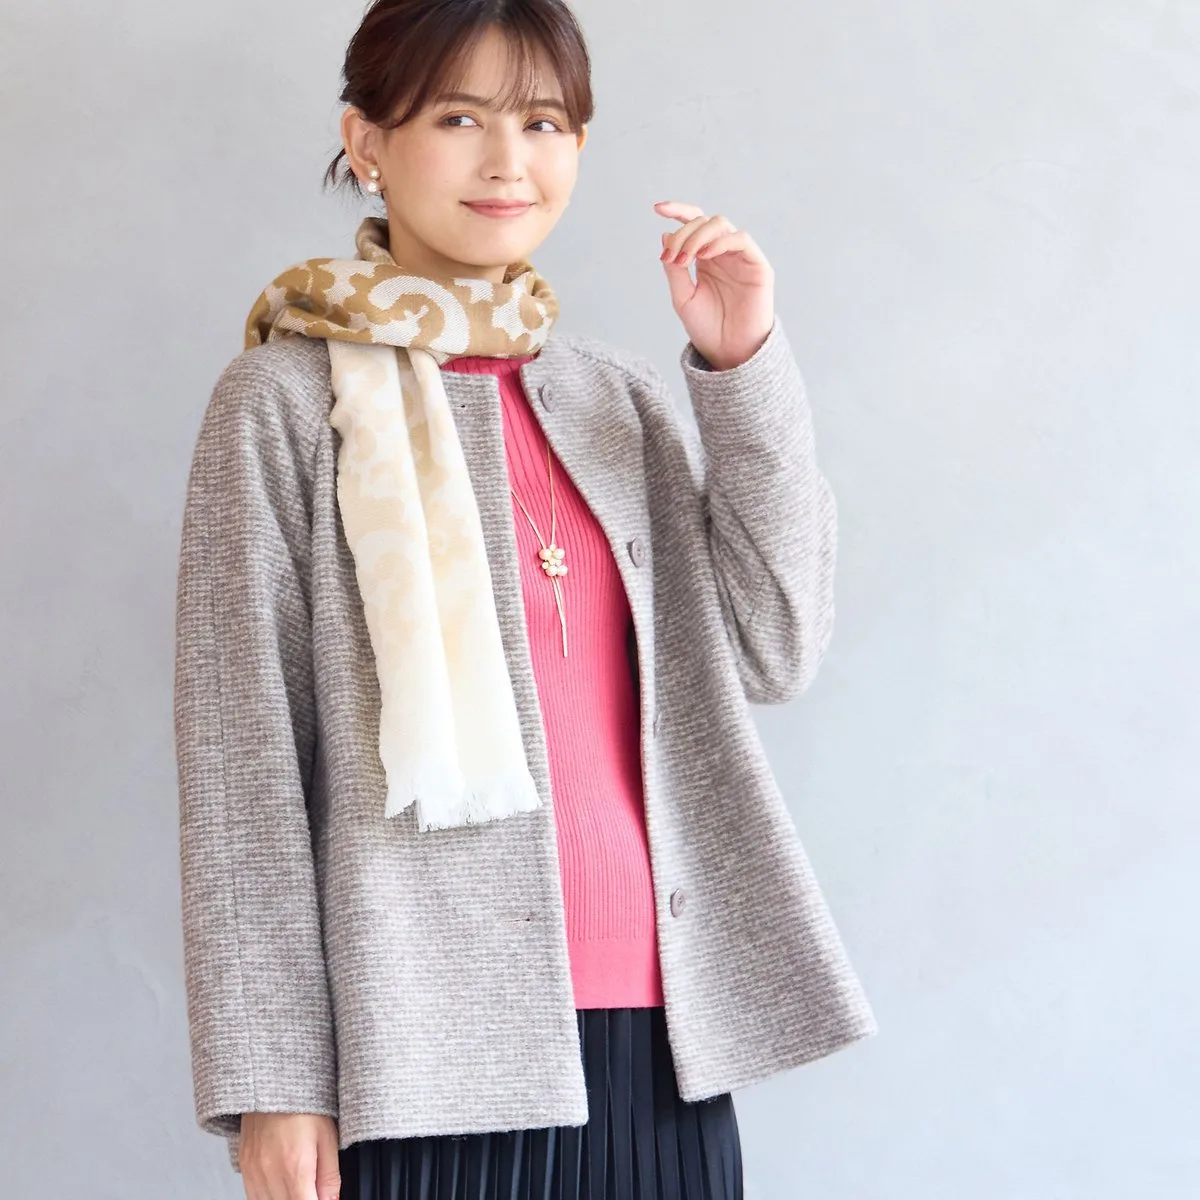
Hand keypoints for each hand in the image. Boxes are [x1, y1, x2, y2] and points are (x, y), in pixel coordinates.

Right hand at [239, 1112, 340, 1199]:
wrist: (275, 1082)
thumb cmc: (304, 1105)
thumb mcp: (328, 1137)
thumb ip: (330, 1176)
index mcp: (295, 1168)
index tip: (322, 1197)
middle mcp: (270, 1174)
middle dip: (303, 1198)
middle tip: (313, 1187)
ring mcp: (253, 1172)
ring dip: (285, 1199)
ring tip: (298, 1182)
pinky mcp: (244, 1166)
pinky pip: (253, 1195)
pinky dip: (268, 1195)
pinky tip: (281, 1184)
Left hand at [654, 200, 774, 370]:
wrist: (728, 352)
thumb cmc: (707, 329)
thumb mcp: (682, 297)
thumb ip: (674, 268)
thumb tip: (664, 235)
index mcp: (705, 258)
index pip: (693, 223)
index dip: (677, 211)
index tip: (657, 209)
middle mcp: (723, 253)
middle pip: (703, 221)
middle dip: (683, 234)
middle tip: (673, 258)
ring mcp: (741, 257)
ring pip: (721, 224)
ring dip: (699, 236)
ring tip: (686, 259)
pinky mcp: (758, 266)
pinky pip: (741, 240)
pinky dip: (721, 241)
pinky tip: (705, 255)